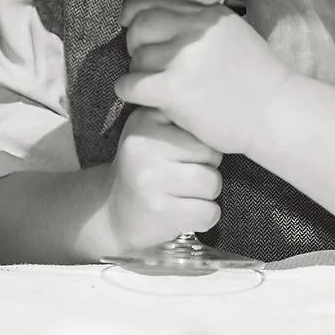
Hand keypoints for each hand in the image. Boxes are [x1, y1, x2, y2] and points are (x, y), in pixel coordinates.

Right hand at [103, 108, 222, 251]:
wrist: (112, 213)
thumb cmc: (146, 170)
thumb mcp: (152, 133)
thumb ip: (181, 118)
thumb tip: (223, 116)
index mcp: (145, 120)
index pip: (201, 129)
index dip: (202, 147)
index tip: (181, 156)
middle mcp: (144, 146)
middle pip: (212, 155)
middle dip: (207, 169)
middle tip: (182, 177)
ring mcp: (150, 179)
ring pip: (213, 184)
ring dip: (206, 195)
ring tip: (182, 194)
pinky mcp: (159, 210)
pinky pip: (208, 213)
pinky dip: (204, 217)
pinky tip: (183, 213)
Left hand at [116, 2, 293, 154]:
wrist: (277, 114)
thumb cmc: (255, 76)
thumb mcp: (232, 30)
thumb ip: (199, 17)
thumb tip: (154, 7)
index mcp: (209, 10)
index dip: (138, 10)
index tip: (138, 24)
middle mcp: (196, 28)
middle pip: (140, 23)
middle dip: (136, 42)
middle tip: (147, 58)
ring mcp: (185, 59)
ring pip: (136, 57)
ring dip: (139, 71)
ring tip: (156, 82)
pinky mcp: (175, 90)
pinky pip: (131, 84)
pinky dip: (128, 91)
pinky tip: (140, 97)